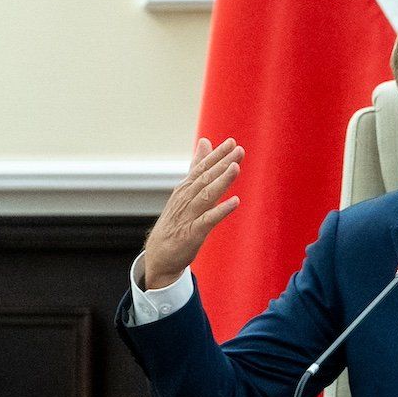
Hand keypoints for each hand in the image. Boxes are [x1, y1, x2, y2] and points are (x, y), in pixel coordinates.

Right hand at [143, 137, 243, 288]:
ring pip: (206, 195)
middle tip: (238, 150)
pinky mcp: (192, 233)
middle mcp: (186, 199)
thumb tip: (205, 141)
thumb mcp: (188, 190)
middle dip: (222, 163)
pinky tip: (235, 202)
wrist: (159, 254)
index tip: (232, 142)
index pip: (202, 168)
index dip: (217, 155)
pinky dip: (221, 210)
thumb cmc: (177, 220)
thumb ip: (197, 166)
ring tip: (236, 168)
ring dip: (221, 181)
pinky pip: (208, 220)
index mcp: (185, 188)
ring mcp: (188, 215)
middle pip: (205, 178)